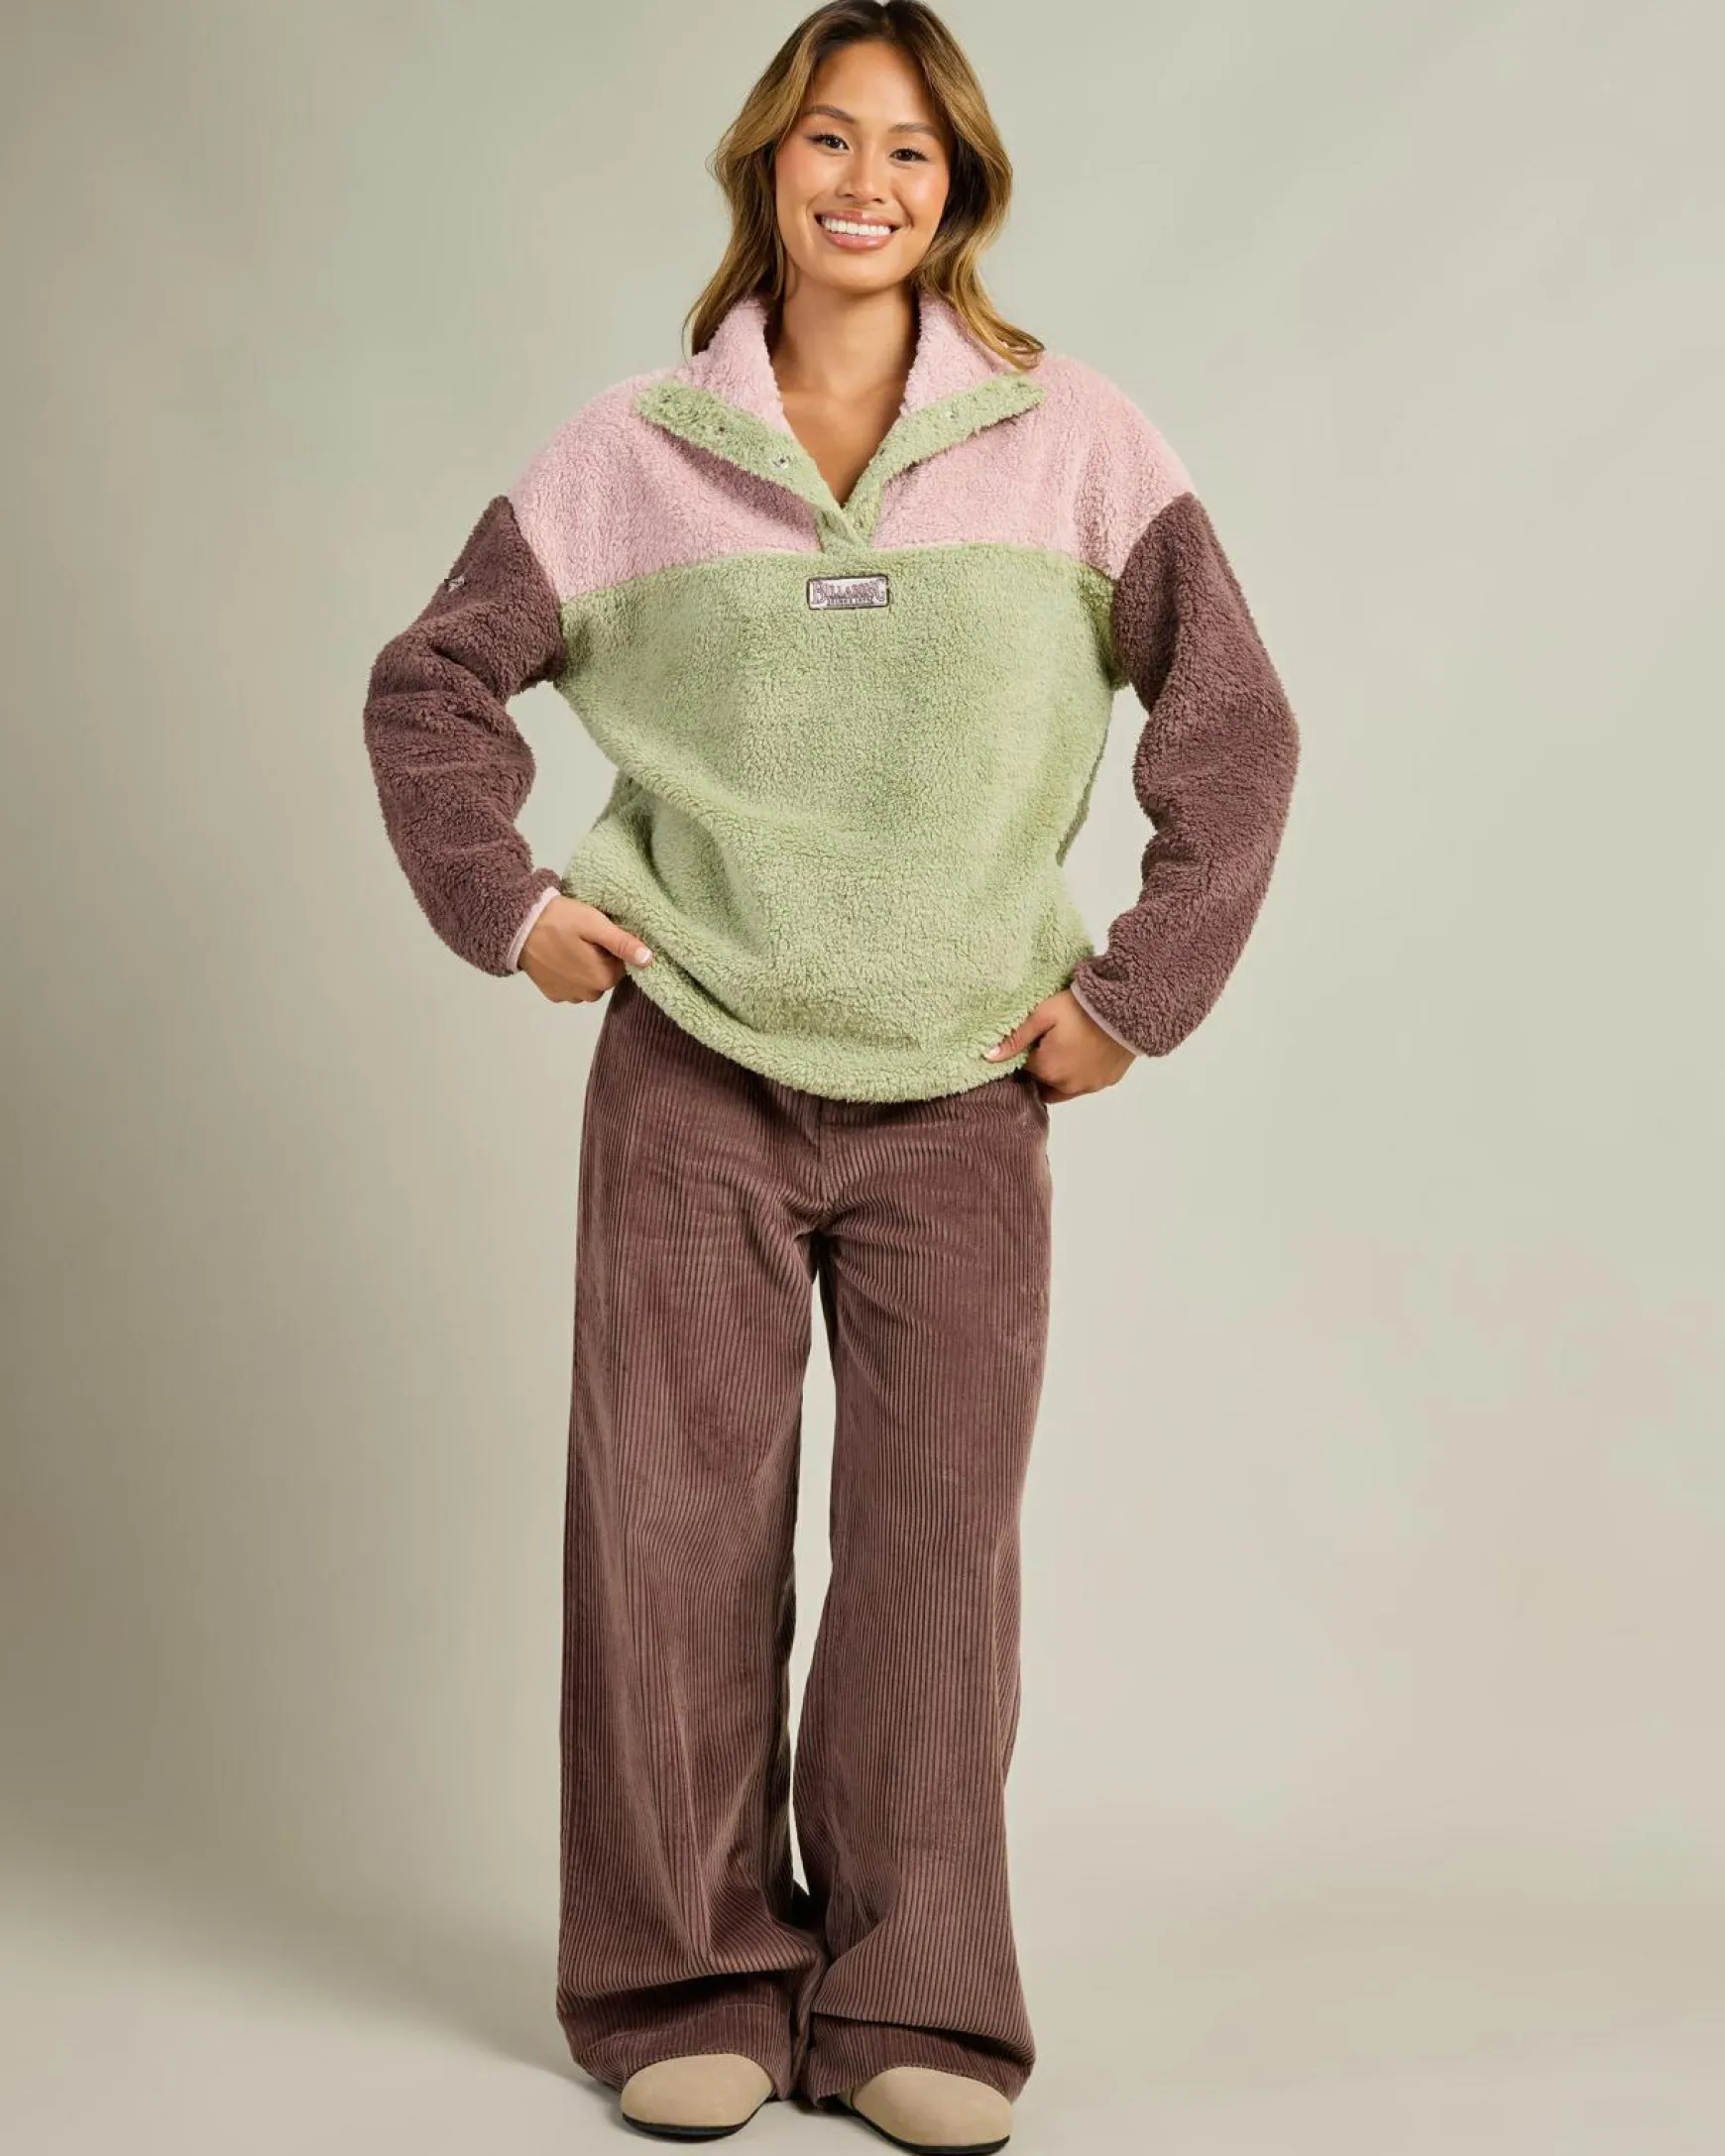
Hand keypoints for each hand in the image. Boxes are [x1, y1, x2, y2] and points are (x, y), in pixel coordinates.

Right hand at [520, 897, 653, 1003]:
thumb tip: (649, 959)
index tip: (597, 934)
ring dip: (585, 967)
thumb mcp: (595, 925)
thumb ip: (623, 943)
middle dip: (599, 958)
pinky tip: (559, 955)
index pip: (622, 966)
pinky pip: (571, 985)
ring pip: (589, 982)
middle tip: (583, 937)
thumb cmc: (558, 921)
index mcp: (601, 978)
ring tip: (570, 944)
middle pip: (605, 975)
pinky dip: (569, 973)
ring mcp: (568, 996)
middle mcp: (587, 994)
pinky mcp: (552, 994)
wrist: (517, 926)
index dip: (612, 948)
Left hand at [983, 987, 1135, 1102]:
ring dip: (1060, 1074)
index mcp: (1047, 1070)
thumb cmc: (1081, 1007)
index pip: (1023, 1069)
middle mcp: (1067, 1086)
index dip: (1025, 1053)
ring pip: (1063, 1088)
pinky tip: (1084, 1053)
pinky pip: (1086, 1083)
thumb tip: (987, 1058)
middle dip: (1041, 1067)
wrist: (1129, 1007)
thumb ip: (1016, 1038)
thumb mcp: (1043, 1015)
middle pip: (1043, 1082)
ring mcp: (1089, 1086)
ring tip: (1066, 1048)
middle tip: (1048, 1042)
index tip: (1032, 1038)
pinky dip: (1080, 1073)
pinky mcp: (1108, 1081)